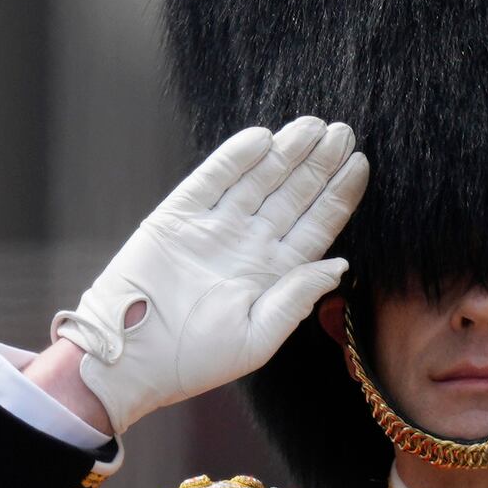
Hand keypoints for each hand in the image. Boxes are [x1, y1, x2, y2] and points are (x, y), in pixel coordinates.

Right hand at [44, 119, 370, 434]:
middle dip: (318, 163)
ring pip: (259, 179)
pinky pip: (212, 178)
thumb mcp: (258, 339)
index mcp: (272, 274)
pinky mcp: (178, 216)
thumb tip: (339, 265)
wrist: (128, 359)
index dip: (338, 195)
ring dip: (285, 152)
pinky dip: (236, 158)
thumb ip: (297, 298)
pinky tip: (263, 138)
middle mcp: (247, 245)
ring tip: (312, 127)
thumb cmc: (192, 360)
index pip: (316, 226)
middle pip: (292, 195)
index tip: (359, 165)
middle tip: (342, 132)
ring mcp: (214, 228)